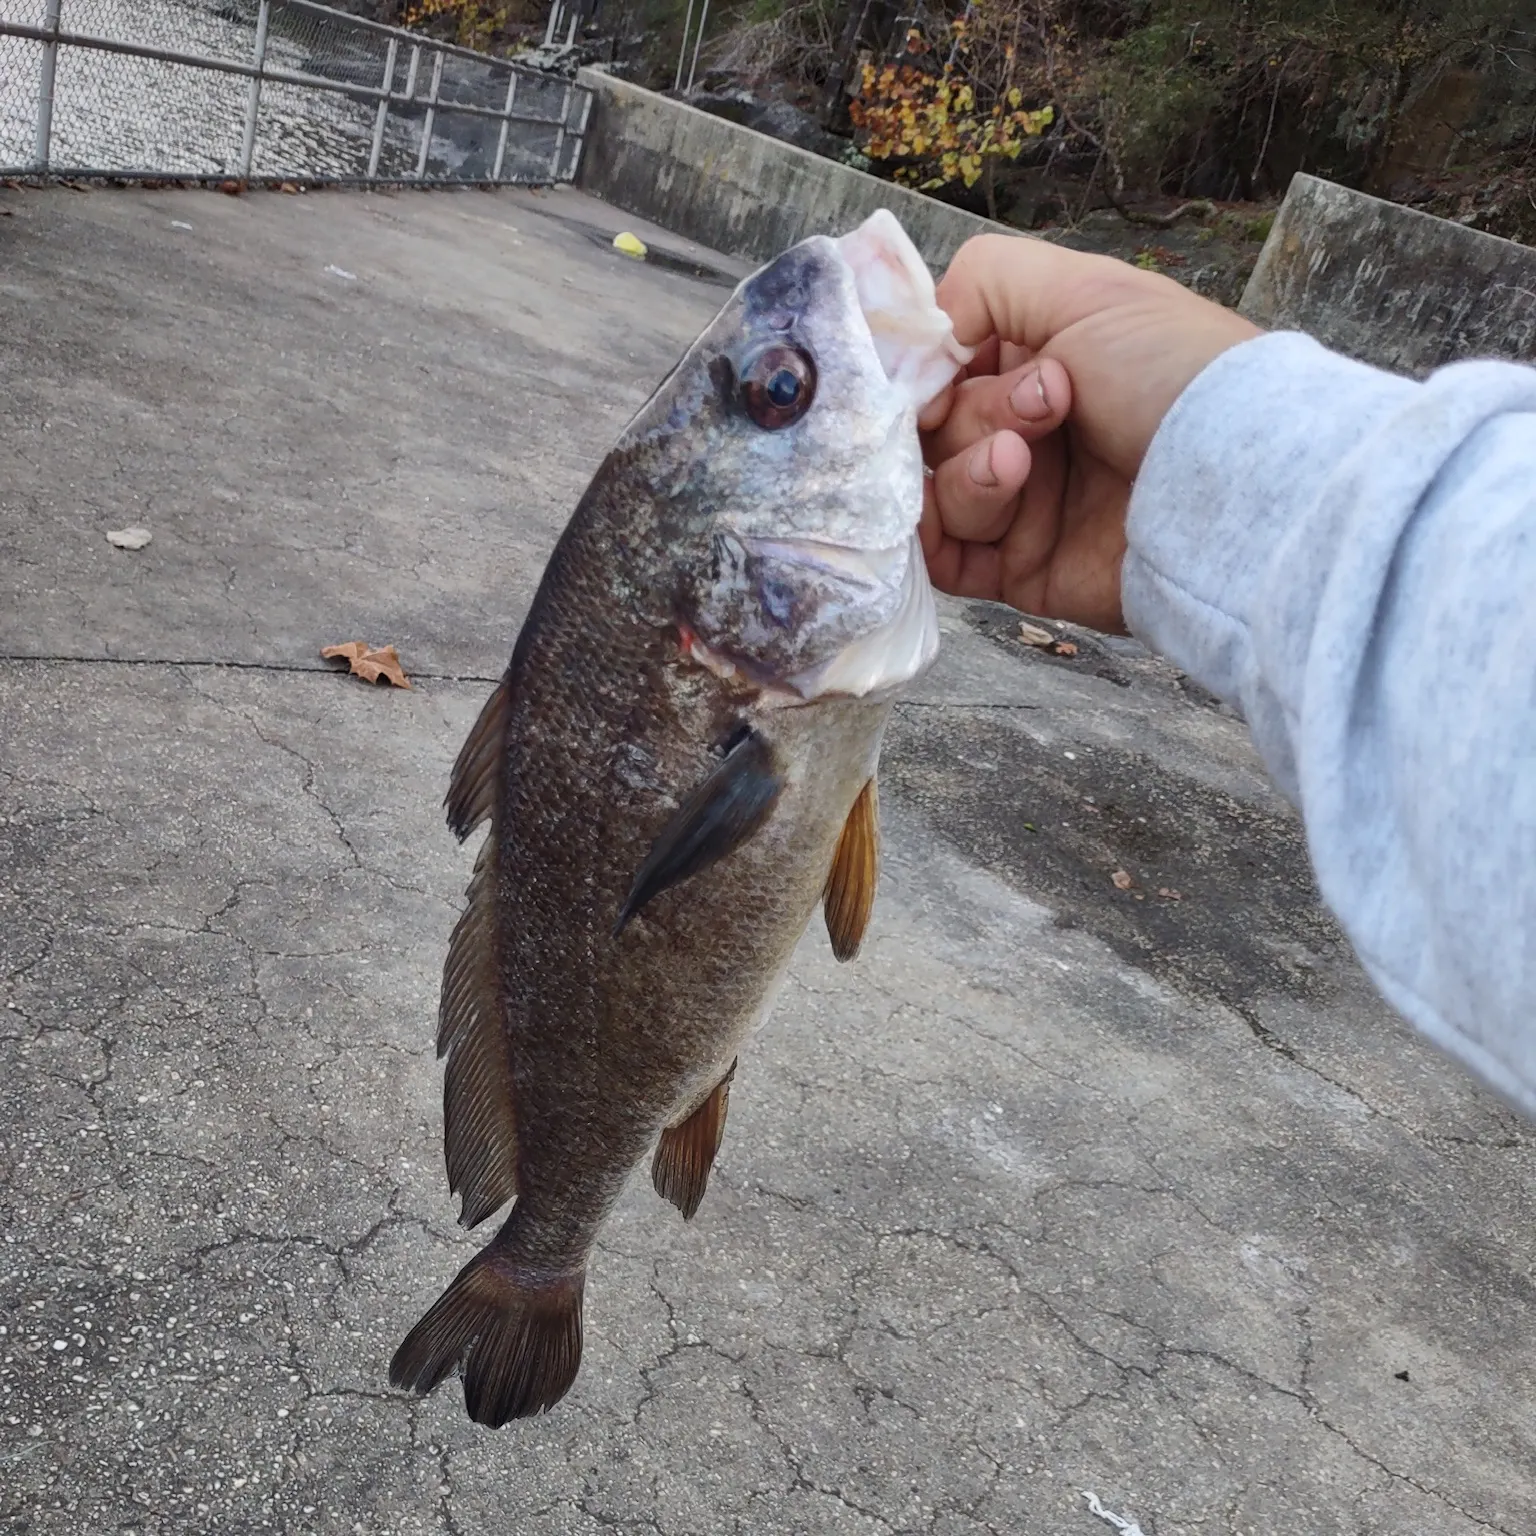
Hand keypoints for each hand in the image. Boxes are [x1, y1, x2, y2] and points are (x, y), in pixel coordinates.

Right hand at [919, 235, 1260, 633]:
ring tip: (1022, 465)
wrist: (1230, 485)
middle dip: (978, 415)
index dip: (931, 369)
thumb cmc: (1172, 373)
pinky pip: (944, 563)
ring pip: (937, 493)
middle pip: (936, 432)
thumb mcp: (1086, 289)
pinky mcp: (1021, 571)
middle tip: (1046, 408)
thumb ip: (986, 281)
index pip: (943, 369)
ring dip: (970, 473)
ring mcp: (1024, 507)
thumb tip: (916, 336)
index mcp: (1039, 363)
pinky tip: (958, 515)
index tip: (944, 367)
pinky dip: (933, 539)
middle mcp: (1027, 435)